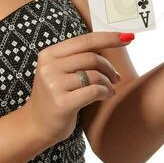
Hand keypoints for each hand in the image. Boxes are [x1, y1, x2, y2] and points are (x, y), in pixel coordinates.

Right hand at [25, 31, 130, 145]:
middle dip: (109, 67)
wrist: (36, 125)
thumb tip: (111, 42)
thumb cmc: (55, 96)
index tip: (127, 37)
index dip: (109, 38)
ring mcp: (54, 85)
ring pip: (95, 75)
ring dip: (108, 82)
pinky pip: (94, 91)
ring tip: (109, 89)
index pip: (84, 40)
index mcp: (49, 54)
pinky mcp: (62, 103)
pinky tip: (105, 96)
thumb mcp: (59, 71)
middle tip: (116, 77)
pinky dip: (105, 93)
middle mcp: (49, 67)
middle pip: (92, 57)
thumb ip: (77, 57)